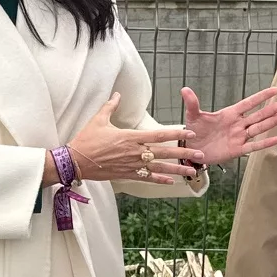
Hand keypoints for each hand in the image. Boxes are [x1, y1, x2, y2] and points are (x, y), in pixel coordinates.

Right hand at [67, 94, 203, 184]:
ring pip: (159, 168)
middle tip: (200, 155)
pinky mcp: (126, 175)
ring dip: (177, 170)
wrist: (75, 161)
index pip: (159, 134)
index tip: (190, 133)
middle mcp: (135, 152)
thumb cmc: (86, 140)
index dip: (176, 134)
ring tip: (191, 172)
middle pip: (164, 152)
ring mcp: (132, 165)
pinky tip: (171, 182)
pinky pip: (146, 178)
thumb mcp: (98, 120)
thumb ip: (111, 106)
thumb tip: (117, 94)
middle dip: (184, 153)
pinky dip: (159, 180)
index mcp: (130, 137)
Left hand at [180, 86, 276, 167]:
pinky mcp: (237, 150)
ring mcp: (239, 137)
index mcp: (229, 114)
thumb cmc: (194, 131)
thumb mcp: (193, 117)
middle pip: (259, 115)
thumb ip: (192, 104)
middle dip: (273, 109)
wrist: (192, 150)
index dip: (261, 97)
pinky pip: (253, 146)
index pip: (248, 103)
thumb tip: (184, 89)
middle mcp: (237, 124)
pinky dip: (265, 143)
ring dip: (273, 122)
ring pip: (260, 128)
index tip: (275, 90)